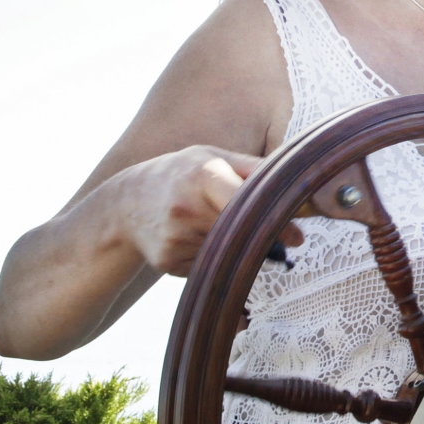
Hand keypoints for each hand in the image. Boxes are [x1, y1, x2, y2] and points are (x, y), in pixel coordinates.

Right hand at [113, 146, 302, 275]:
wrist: (124, 204)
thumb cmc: (180, 174)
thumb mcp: (212, 158)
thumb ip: (254, 168)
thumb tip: (298, 179)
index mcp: (203, 175)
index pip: (246, 201)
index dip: (274, 219)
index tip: (298, 235)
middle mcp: (187, 207)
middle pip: (242, 232)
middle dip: (265, 237)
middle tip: (288, 239)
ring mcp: (176, 238)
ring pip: (228, 252)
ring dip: (236, 246)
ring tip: (218, 227)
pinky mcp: (168, 262)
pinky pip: (207, 265)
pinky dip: (213, 257)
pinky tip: (196, 239)